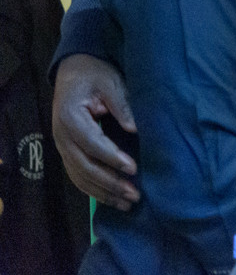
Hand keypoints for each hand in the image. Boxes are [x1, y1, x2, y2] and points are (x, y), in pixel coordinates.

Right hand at [52, 54, 139, 209]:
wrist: (74, 71)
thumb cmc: (94, 74)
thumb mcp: (110, 82)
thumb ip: (121, 105)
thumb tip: (135, 128)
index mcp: (70, 118)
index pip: (91, 143)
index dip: (111, 157)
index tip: (133, 168)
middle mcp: (61, 137)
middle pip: (84, 166)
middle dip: (109, 182)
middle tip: (134, 194)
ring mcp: (62, 147)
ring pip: (80, 176)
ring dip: (103, 192)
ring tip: (127, 203)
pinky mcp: (67, 152)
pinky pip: (78, 176)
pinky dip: (93, 190)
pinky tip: (111, 199)